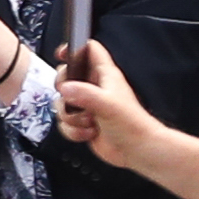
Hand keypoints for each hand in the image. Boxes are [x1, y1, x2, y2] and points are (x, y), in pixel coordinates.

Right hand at [50, 30, 172, 169]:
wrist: (136, 150)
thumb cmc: (132, 124)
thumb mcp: (108, 104)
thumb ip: (85, 94)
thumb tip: (65, 89)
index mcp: (105, 75)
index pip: (89, 50)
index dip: (74, 48)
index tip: (62, 54)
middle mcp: (95, 88)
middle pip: (67, 78)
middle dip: (64, 91)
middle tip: (72, 98)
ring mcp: (88, 106)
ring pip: (63, 104)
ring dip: (71, 117)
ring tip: (89, 120)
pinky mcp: (84, 122)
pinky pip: (65, 123)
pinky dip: (73, 131)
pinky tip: (88, 132)